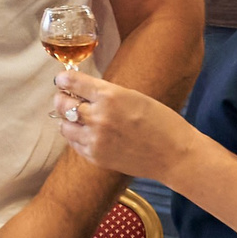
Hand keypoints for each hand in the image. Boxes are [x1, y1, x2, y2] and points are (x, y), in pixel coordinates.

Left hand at [51, 71, 197, 179]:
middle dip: (62, 99)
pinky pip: (74, 143)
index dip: (63, 80)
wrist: (174, 154)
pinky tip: (88, 134)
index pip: (72, 82)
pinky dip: (77, 137)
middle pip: (61, 104)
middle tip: (68, 98)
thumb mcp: (133, 96)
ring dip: (68, 120)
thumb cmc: (160, 122)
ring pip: (63, 126)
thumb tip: (81, 90)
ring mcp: (95, 139)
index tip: (62, 80)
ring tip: (79, 118)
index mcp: (110, 96)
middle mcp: (98, 117)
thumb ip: (106, 93)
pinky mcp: (95, 157)